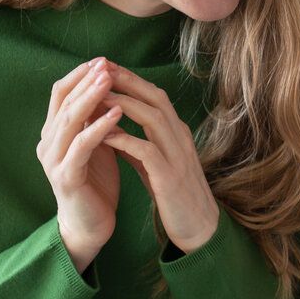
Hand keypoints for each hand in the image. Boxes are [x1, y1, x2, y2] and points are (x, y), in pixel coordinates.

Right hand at [39, 58, 125, 271]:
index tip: (102, 60)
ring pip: (70, 120)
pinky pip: (82, 146)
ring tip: (110, 80)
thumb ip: (94, 120)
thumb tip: (106, 86)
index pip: (61, 93)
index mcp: (53, 133)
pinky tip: (116, 114)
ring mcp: (54, 160)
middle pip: (63, 102)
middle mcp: (48, 143)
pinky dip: (99, 128)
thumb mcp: (96, 145)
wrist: (90, 226)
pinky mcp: (66, 177)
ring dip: (91, 98)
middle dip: (86, 81)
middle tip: (106, 63)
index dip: (80, 75)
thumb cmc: (95, 184)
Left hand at [96, 64, 221, 254]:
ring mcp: (178, 157)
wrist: (200, 230)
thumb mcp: (156, 165)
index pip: (155, 96)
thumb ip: (138, 145)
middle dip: (128, 82)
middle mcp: (181, 139)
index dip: (131, 80)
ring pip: (153, 119)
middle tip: (101, 69)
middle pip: (156, 99)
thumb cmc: (175, 197)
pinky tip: (105, 135)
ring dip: (125, 105)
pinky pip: (148, 152)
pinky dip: (127, 139)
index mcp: (178, 134)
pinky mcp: (171, 178)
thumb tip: (112, 128)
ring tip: (99, 96)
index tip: (106, 68)